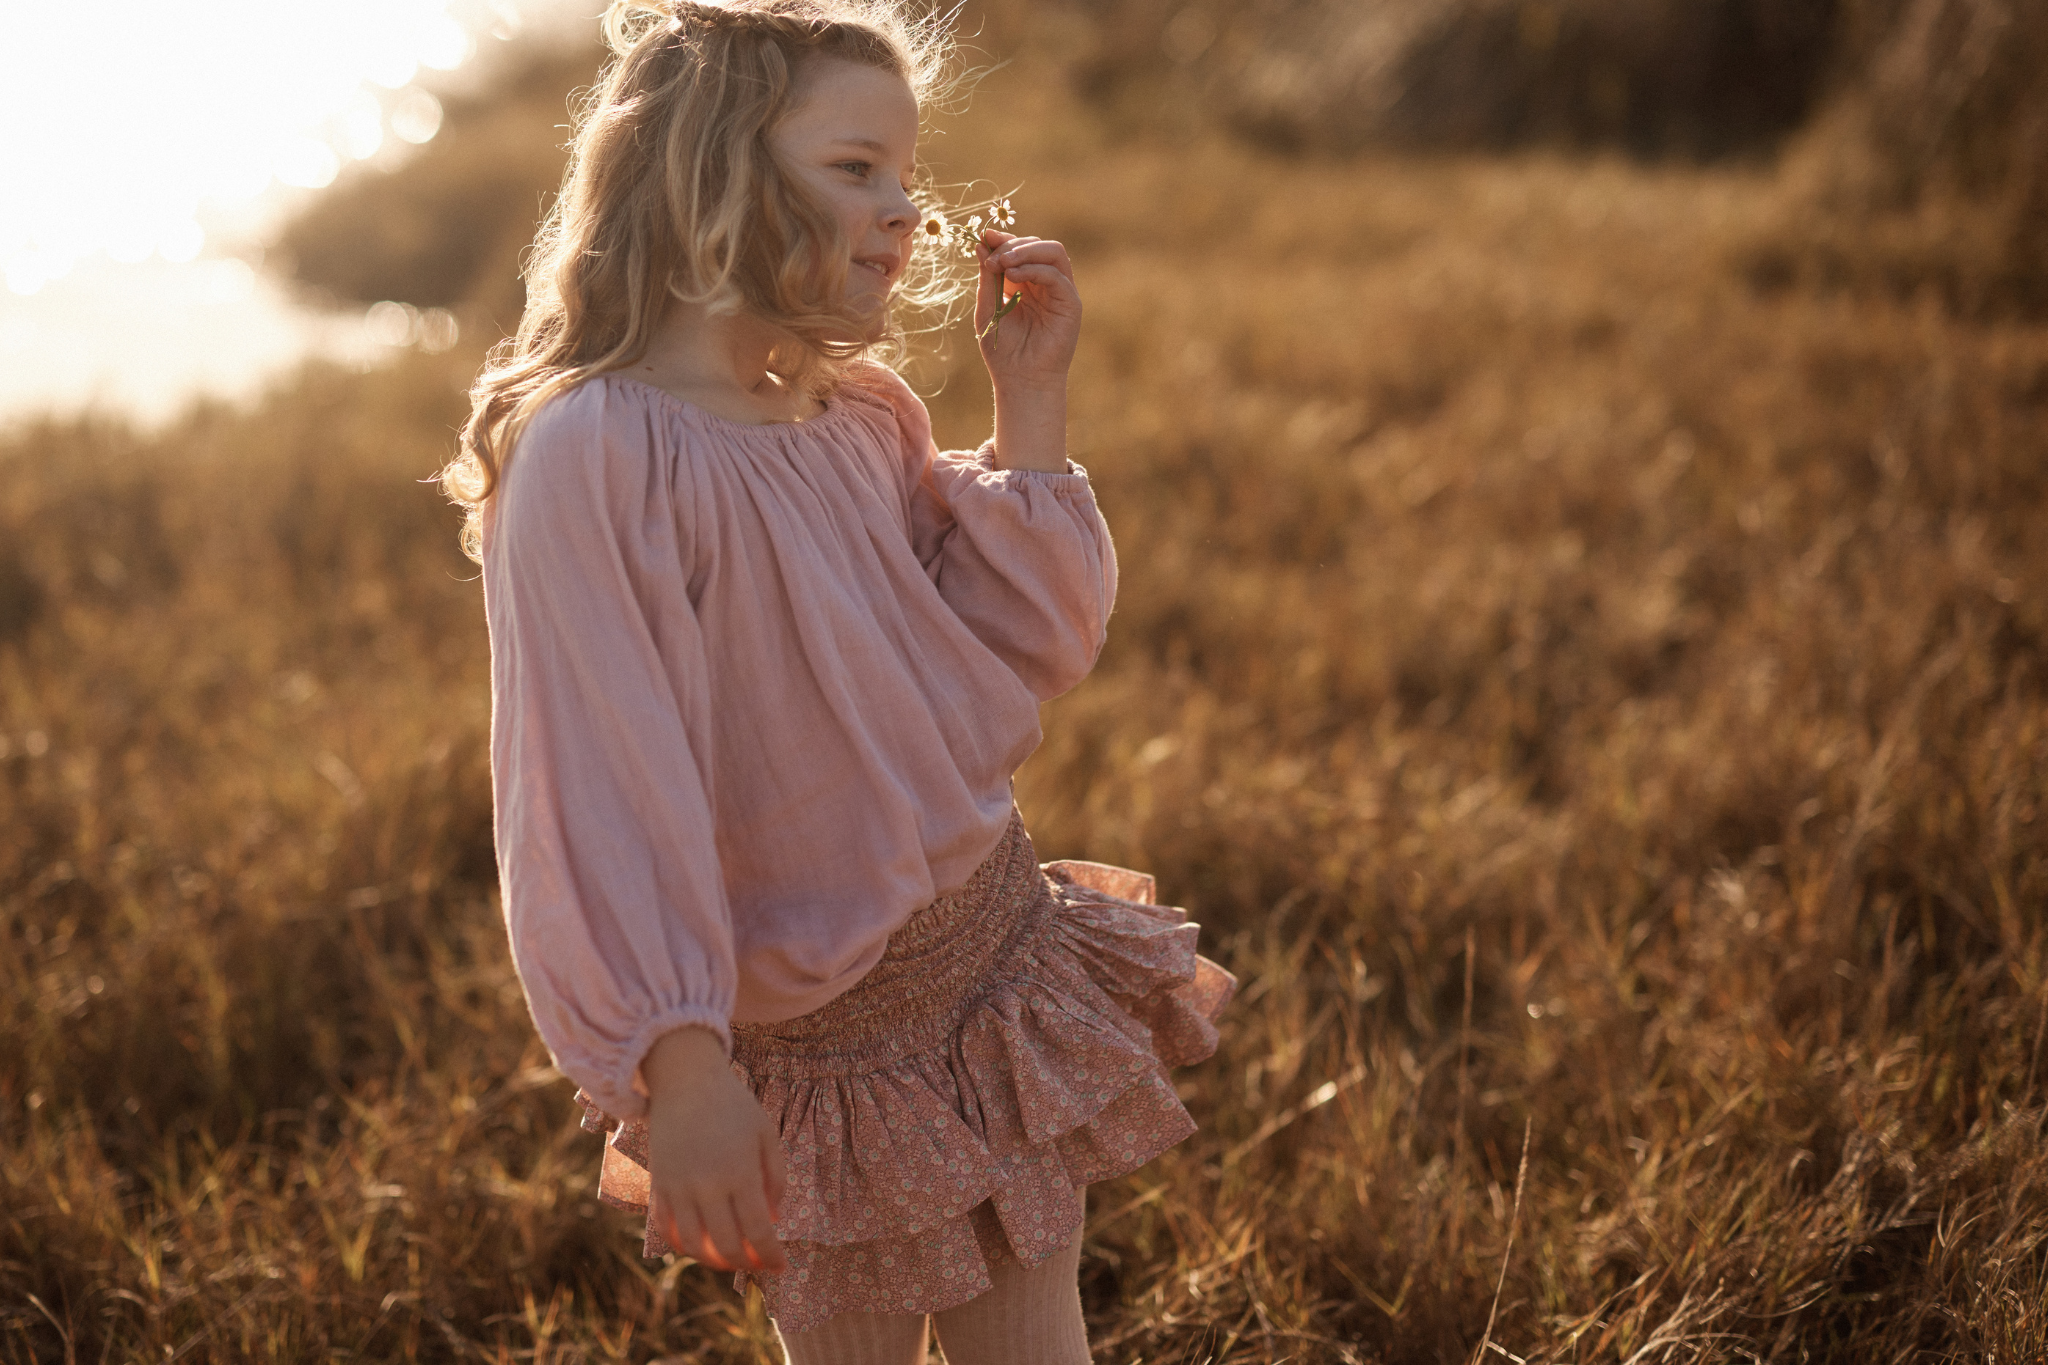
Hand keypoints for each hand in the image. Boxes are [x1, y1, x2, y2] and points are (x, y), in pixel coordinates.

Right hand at [641, 1025, 788, 1273]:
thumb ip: (775, 1177)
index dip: (770, 1256)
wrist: (684, 1080)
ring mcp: (678, 1188)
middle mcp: (707, 1186)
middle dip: (746, 1263)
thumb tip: (773, 1218)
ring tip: (730, 1257)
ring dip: (714, 1260)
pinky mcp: (658, 1185)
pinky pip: (666, 1229)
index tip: (781, 1267)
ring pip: (693, 1245)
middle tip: (758, 1264)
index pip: (758, 1231)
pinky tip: (701, 1244)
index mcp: (740, 1172)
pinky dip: (684, 1245)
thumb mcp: (766, 1133)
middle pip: (726, 1245)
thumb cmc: (733, 1104)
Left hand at [974, 230, 1079, 472]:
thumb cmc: (1002, 350)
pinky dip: (1035, 269)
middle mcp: (1045, 283)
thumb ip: (987, 276)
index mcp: (1025, 282)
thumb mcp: (987, 306)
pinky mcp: (1070, 304)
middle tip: (992, 258)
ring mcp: (1060, 292)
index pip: (1020, 248)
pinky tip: (1015, 278)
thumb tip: (980, 243)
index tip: (984, 237)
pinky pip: (1057, 275)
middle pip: (1037, 244)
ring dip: (1026, 250)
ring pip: (1053, 252)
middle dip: (1012, 245)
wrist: (1019, 381)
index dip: (1004, 239)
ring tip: (1003, 263)